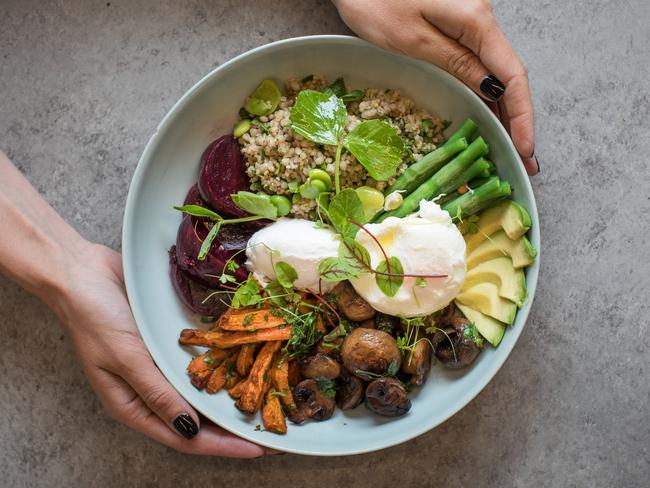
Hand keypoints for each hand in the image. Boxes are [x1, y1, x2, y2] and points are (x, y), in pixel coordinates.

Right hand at [57, 243, 268, 456]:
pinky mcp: (166, 346)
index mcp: (133, 406)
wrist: (82, 272)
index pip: (185, 438)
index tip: (257, 448)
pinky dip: (220, 371)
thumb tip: (190, 429)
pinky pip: (198, 365)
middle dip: (233, 430)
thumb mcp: (126, 358)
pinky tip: (244, 369)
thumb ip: (158, 393)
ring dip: (230, 402)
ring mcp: (159, 368)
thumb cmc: (94, 318)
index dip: (223, 446)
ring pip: (201, 395)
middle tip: (272, 430)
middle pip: (198, 421)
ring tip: (265, 405)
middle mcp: (150, 392)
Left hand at [333, 0, 538, 174]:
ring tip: (509, 150)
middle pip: (508, 77)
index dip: (522, 117)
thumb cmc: (375, 0)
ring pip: (494, 73)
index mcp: (476, 21)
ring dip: (503, 111)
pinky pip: (478, 65)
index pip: (512, 76)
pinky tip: (488, 119)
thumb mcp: (413, 40)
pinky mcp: (455, 27)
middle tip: (522, 162)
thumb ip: (456, 64)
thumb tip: (492, 91)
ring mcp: (470, 23)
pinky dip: (484, 95)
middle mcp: (481, 19)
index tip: (525, 150)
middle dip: (516, 121)